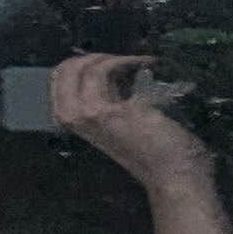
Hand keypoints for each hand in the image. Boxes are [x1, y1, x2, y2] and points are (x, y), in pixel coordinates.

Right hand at [50, 51, 210, 189]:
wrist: (174, 176)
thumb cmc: (156, 155)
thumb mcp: (124, 127)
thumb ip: (113, 104)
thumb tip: (117, 76)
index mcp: (76, 124)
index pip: (59, 83)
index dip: (77, 66)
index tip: (103, 61)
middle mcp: (74, 119)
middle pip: (63, 73)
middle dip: (87, 57)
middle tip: (115, 58)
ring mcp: (88, 115)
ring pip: (83, 69)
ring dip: (108, 57)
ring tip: (133, 59)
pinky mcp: (108, 110)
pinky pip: (105, 72)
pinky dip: (124, 60)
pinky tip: (147, 61)